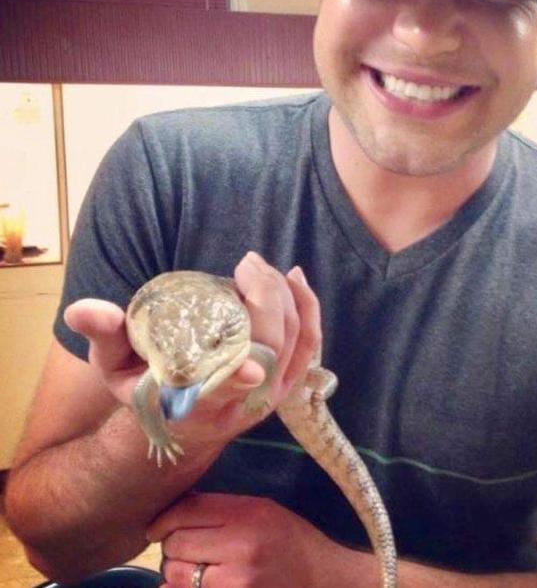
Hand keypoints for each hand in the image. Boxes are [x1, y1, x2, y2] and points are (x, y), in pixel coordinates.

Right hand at [63, 252, 321, 444]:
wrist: (181, 415)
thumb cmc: (147, 386)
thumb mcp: (115, 366)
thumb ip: (104, 336)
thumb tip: (84, 309)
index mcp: (194, 406)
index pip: (221, 396)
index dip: (238, 380)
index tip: (249, 361)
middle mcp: (239, 406)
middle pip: (268, 353)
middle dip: (265, 301)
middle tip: (246, 264)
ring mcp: (269, 396)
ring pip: (294, 344)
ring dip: (285, 297)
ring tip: (259, 266)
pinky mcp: (285, 382)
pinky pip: (308, 345)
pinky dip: (308, 309)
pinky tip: (295, 279)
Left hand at [148, 492, 352, 587]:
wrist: (321, 577)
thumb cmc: (289, 538)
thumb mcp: (261, 509)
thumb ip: (221, 508)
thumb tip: (174, 510)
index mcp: (247, 513)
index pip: (187, 511)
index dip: (163, 519)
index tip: (156, 527)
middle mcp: (241, 545)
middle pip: (177, 543)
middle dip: (171, 546)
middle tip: (181, 548)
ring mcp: (237, 581)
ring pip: (178, 574)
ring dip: (176, 571)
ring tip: (192, 567)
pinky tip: (197, 584)